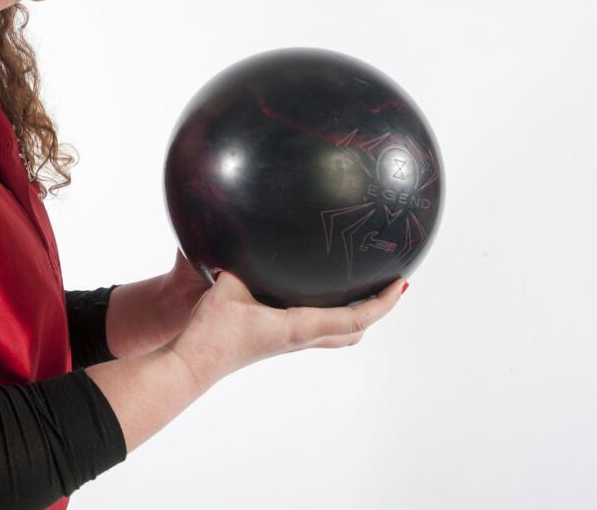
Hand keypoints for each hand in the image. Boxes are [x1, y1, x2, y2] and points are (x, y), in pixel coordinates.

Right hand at [166, 268, 406, 389]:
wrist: (195, 361)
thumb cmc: (212, 329)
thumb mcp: (229, 284)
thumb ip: (244, 260)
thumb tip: (250, 233)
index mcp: (299, 326)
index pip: (357, 318)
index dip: (383, 302)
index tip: (401, 284)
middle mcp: (302, 338)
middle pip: (355, 331)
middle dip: (377, 310)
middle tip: (387, 286)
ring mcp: (291, 344)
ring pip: (338, 335)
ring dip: (356, 317)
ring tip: (362, 292)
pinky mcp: (278, 342)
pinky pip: (318, 331)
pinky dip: (333, 316)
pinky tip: (315, 297)